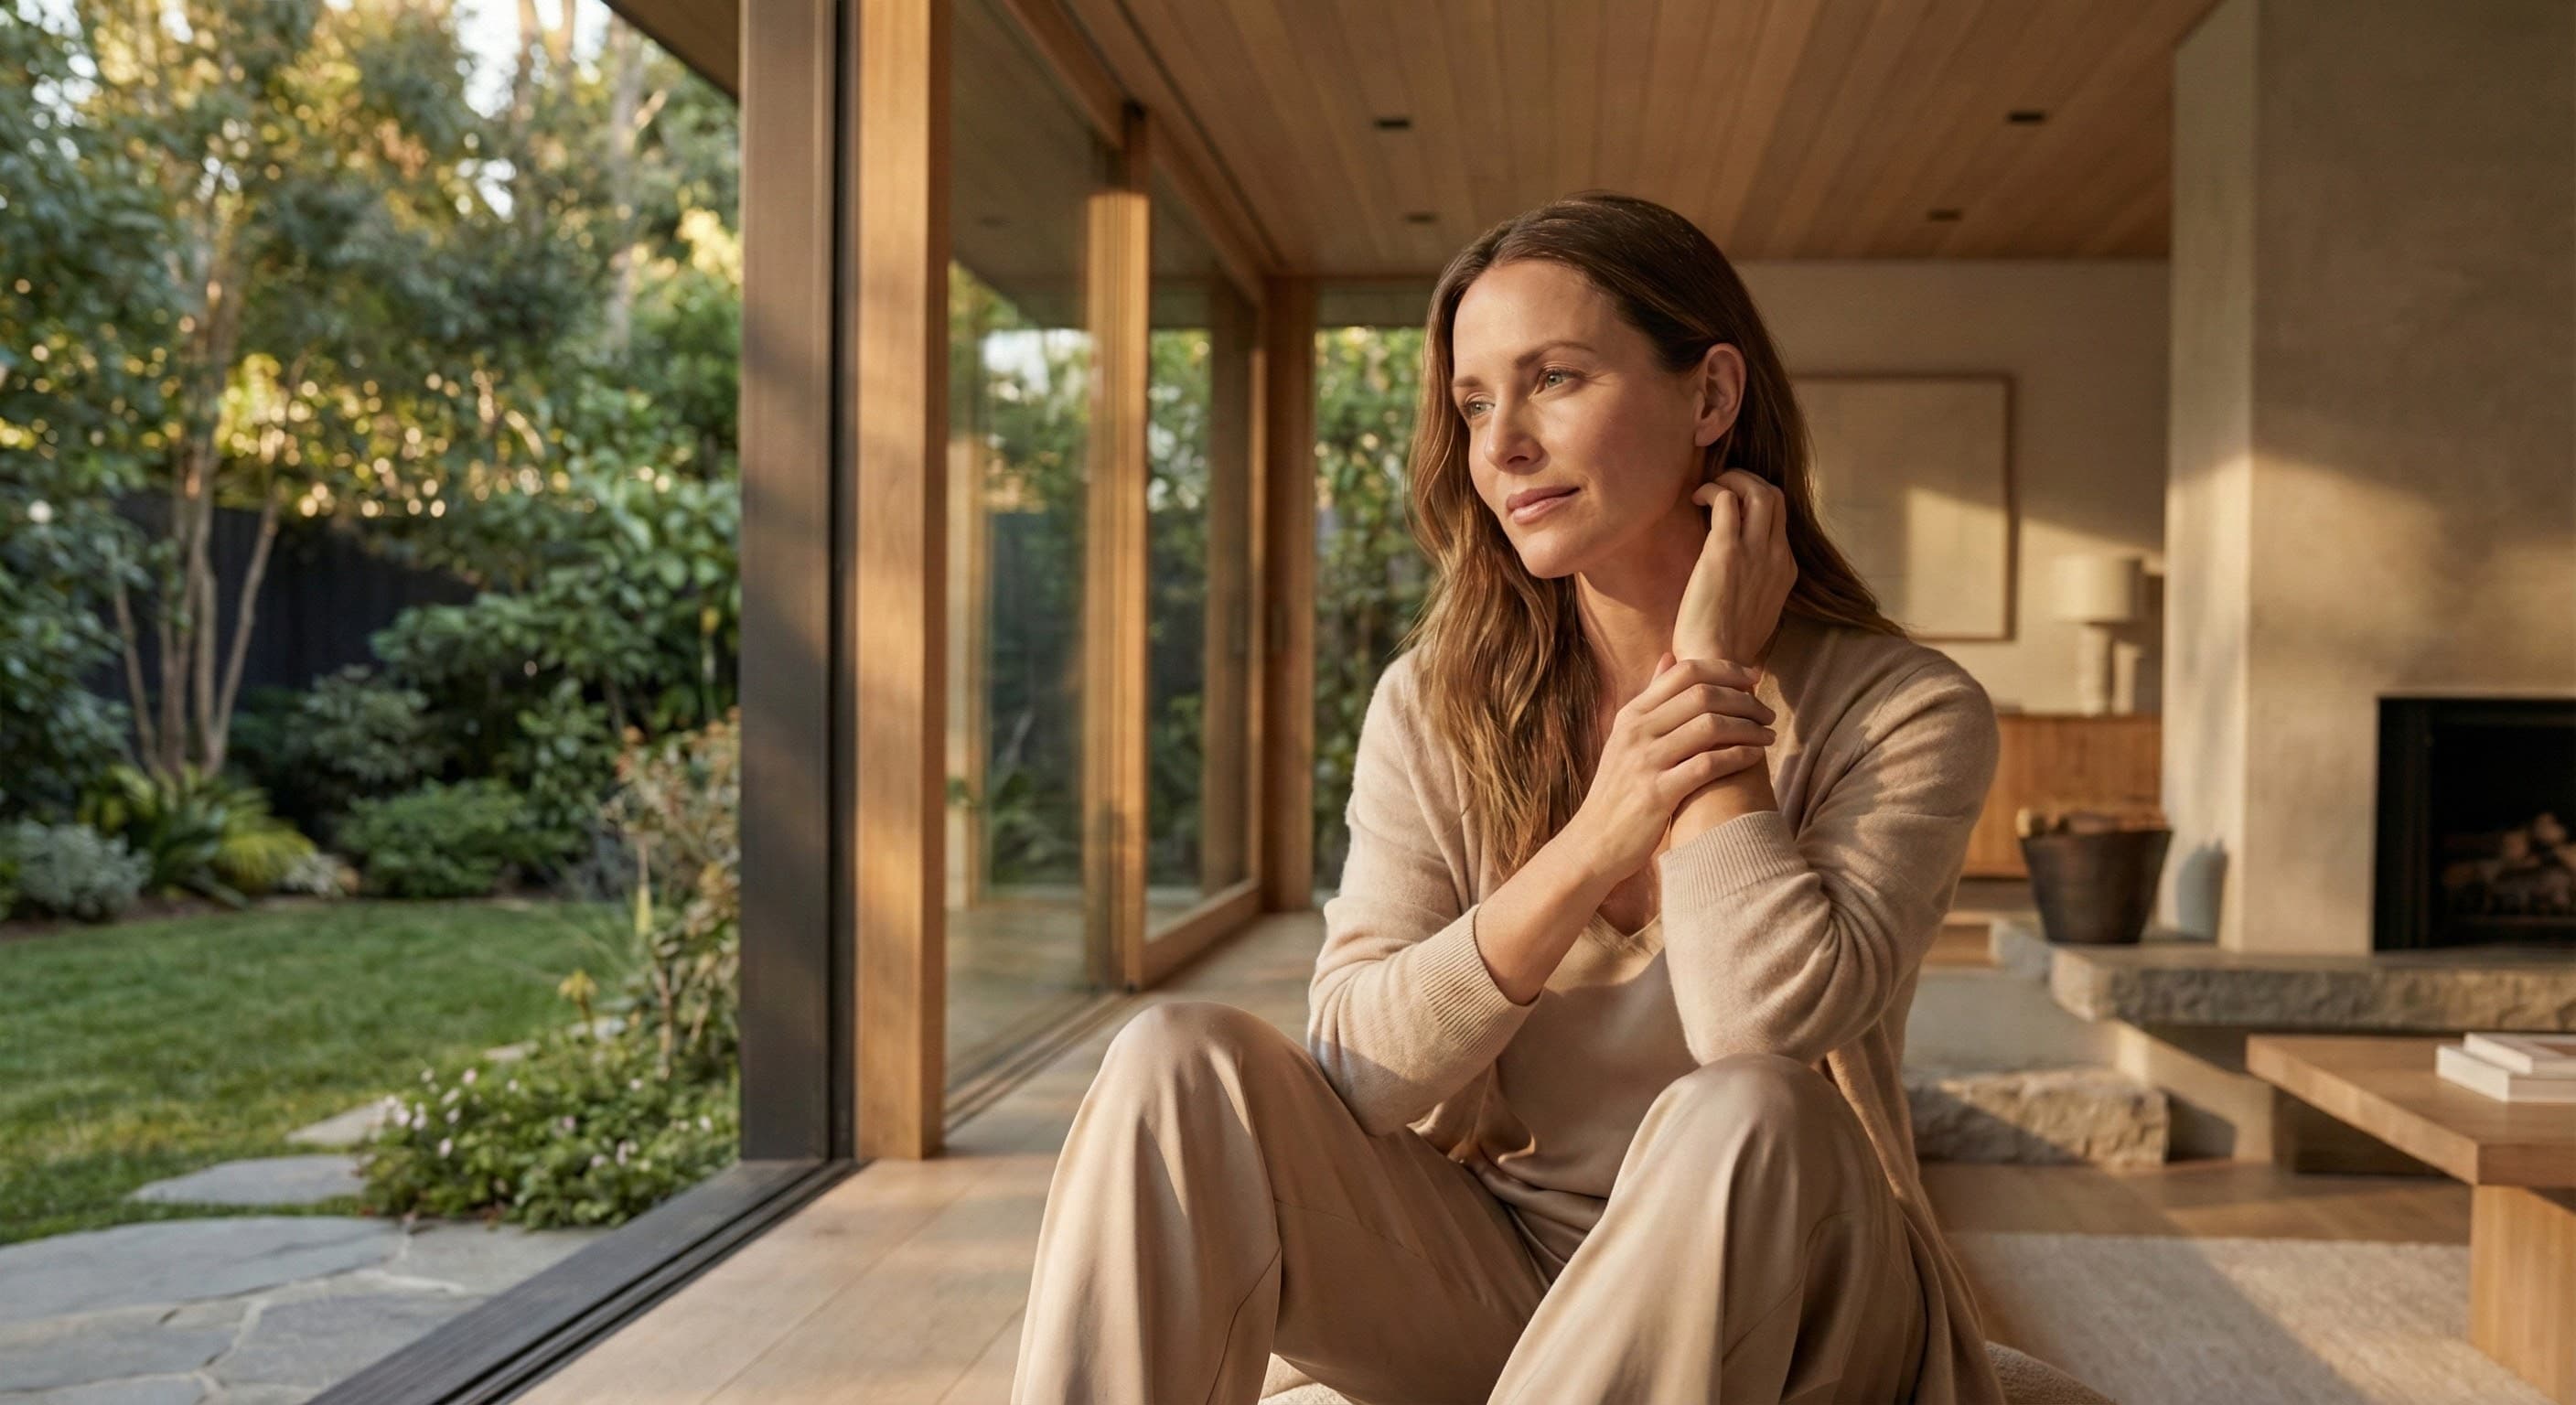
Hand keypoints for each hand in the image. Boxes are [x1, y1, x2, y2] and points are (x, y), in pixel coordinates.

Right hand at [1568, 654, 1775, 880]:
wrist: (1593, 842)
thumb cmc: (1618, 791)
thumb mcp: (1625, 738)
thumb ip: (1650, 700)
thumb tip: (1670, 656)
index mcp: (1632, 715)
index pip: (1684, 672)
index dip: (1725, 669)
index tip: (1753, 676)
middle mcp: (1637, 732)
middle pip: (1703, 695)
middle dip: (1744, 699)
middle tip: (1766, 711)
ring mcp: (1645, 762)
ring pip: (1710, 726)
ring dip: (1748, 727)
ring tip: (1768, 735)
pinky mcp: (1657, 793)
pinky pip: (1708, 765)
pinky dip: (1738, 756)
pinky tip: (1755, 757)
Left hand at [1676, 469, 1796, 668]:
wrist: (1718, 663)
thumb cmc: (1725, 645)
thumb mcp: (1754, 612)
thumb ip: (1754, 586)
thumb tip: (1737, 574)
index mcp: (1785, 570)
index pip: (1780, 519)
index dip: (1755, 503)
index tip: (1730, 506)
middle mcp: (1777, 556)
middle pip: (1775, 495)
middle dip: (1747, 480)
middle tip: (1721, 486)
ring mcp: (1755, 552)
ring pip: (1758, 489)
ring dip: (1731, 478)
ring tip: (1707, 488)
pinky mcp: (1726, 552)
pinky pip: (1726, 500)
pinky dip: (1711, 490)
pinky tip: (1694, 500)